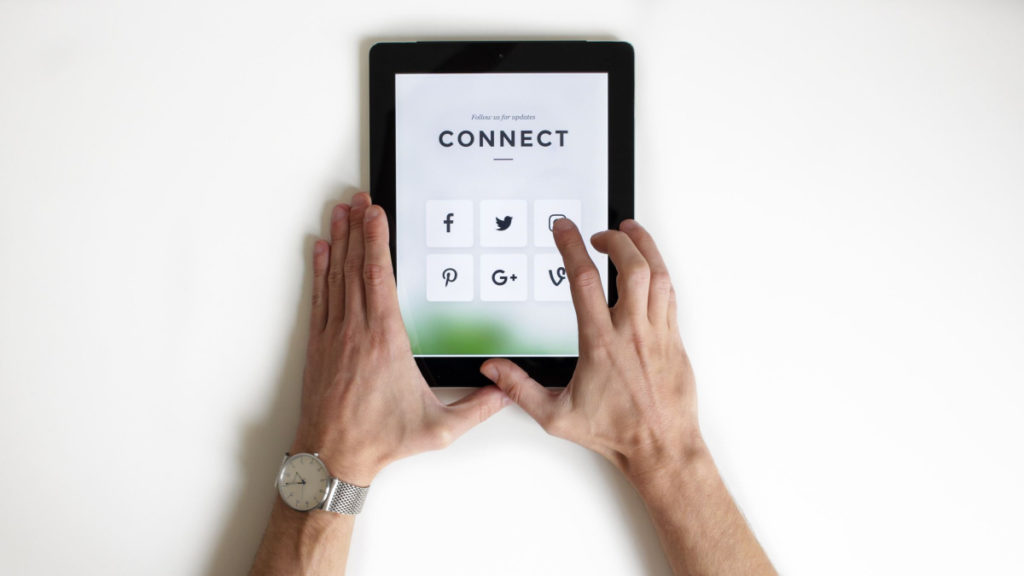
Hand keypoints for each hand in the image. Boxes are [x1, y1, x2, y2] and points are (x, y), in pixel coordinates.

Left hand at [294, 193, 508, 485]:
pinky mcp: (320, 345)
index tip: (376, 214)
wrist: (332, 455)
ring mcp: (334, 336)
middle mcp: (357, 331)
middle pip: (356, 266)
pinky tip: (322, 250)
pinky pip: (321, 296)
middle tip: (358, 199)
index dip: (377, 240)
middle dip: (358, 228)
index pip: (380, 277)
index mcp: (386, 341)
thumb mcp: (438, 429)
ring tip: (340, 212)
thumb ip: (477, 408)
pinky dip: (320, 269)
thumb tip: (505, 391)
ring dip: (339, 240)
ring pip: (336, 276)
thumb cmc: (380, 440)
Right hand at [480, 218, 699, 480]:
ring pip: (657, 273)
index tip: (563, 228)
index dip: (571, 247)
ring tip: (629, 231)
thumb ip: (520, 388)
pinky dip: (659, 271)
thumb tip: (493, 370)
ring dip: (643, 246)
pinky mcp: (674, 338)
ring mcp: (656, 332)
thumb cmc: (614, 432)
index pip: (584, 280)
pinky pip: (670, 293)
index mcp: (599, 342)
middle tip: (599, 234)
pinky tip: (650, 265)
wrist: (661, 448)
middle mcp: (631, 331)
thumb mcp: (555, 415)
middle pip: (629, 266)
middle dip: (614, 239)